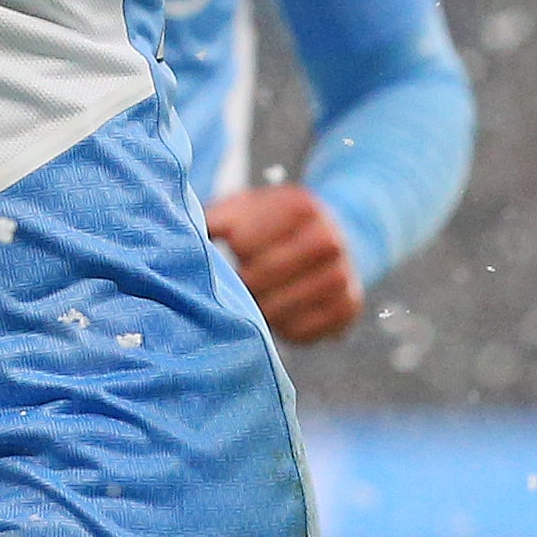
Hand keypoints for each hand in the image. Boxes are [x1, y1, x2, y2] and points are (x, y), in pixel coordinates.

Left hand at [207, 185, 366, 343]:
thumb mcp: (247, 208)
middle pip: (262, 276)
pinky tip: (278, 313)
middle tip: (234, 286)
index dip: (229, 252)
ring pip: (280, 308)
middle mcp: (329, 238)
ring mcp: (342, 274)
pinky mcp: (347, 307)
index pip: (244, 241)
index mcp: (300, 205)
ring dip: (259, 310)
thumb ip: (217, 217)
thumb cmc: (273, 226)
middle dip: (241, 284)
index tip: (231, 252)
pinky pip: (302, 330)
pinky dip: (283, 329)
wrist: (330, 237)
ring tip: (253, 300)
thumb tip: (188, 234)